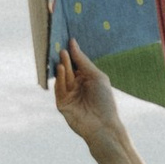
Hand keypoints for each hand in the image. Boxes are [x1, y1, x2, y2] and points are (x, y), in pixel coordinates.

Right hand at [53, 37, 156, 163]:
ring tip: (63, 54)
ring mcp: (68, 95)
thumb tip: (73, 43)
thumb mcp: (96, 76)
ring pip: (63, 77)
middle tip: (61, 44)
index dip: (72, 52)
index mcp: (86, 78)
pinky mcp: (62, 103)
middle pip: (68, 68)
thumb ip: (83, 61)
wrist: (103, 125)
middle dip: (65, 57)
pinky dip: (60, 78)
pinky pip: (59, 88)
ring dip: (63, 66)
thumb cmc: (105, 100)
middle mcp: (76, 85)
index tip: (67, 38)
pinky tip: (61, 68)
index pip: (76, 62)